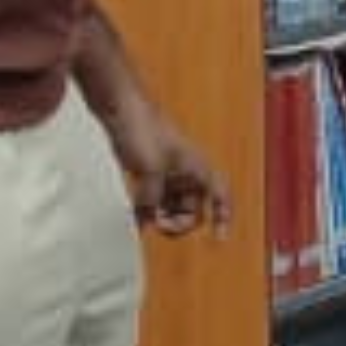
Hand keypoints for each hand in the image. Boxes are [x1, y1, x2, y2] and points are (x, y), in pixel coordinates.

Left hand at [105, 101, 231, 237]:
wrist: (121, 109)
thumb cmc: (144, 129)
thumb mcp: (150, 171)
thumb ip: (152, 200)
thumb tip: (148, 220)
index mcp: (197, 168)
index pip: (221, 196)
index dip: (224, 217)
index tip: (218, 236)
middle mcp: (186, 172)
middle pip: (193, 209)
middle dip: (180, 222)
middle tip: (163, 226)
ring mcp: (168, 173)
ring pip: (172, 207)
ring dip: (161, 218)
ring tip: (147, 220)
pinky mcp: (150, 173)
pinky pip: (154, 200)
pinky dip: (147, 211)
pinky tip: (138, 218)